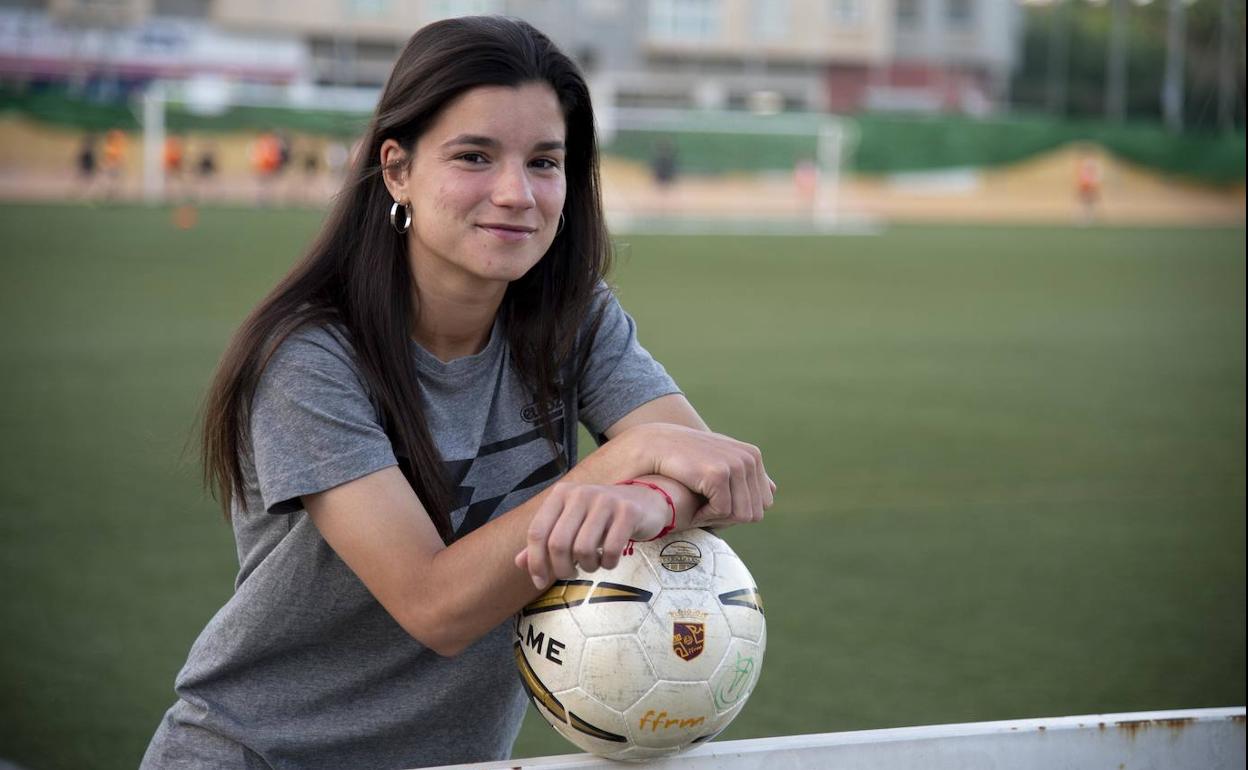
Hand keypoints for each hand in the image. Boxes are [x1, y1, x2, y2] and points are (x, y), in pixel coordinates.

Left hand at [515, 482, 670, 588]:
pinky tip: (609, 560)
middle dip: (561, 569)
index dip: (535, 562)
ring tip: (592, 564)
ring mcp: (605, 501)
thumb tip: (519, 563)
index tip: (540, 582)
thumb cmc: (601, 517)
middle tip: (570, 575)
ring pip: (583, 549)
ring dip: (586, 567)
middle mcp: (581, 493)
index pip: (537, 532)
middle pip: (558, 544)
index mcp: (561, 494)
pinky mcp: (628, 512)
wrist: (644, 500)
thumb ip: (545, 540)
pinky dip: (608, 564)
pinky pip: (610, 550)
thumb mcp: (571, 523)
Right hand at [616, 423, 774, 526]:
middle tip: (703, 506)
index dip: (737, 510)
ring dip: (717, 518)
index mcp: (753, 457)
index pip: (762, 504)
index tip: (713, 502)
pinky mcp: (718, 474)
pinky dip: (706, 516)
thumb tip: (773, 490)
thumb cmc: (682, 460)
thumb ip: (746, 476)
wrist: (650, 446)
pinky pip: (723, 512)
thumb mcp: (718, 461)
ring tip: (696, 503)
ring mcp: (735, 465)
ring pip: (741, 515)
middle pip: (754, 513)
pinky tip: (691, 502)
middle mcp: (749, 458)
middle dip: (729, 517)